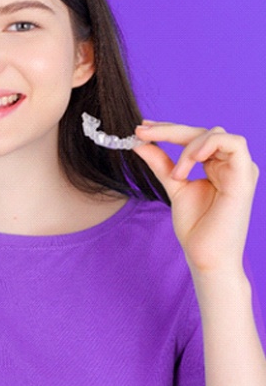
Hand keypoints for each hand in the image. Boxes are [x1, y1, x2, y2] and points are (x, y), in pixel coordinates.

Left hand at [133, 122, 258, 274]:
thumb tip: (139, 142)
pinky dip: (207, 145)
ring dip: (187, 145)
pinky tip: (190, 161)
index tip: (141, 129)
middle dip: (169, 130)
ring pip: (216, 133)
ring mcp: (240, 169)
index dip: (166, 129)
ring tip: (177, 174)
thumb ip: (160, 163)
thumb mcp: (174, 186)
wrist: (206, 256)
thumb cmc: (195, 227)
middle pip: (202, 131)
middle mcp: (231, 164)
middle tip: (142, 132)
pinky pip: (233, 144)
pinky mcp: (245, 176)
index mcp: (216, 166)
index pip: (193, 136)